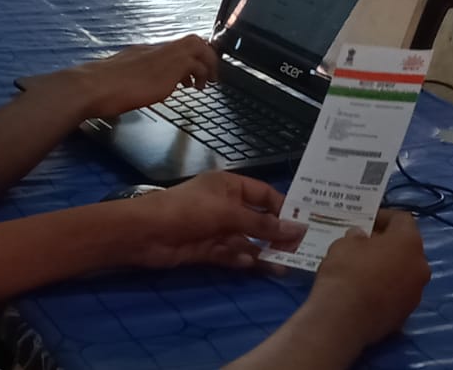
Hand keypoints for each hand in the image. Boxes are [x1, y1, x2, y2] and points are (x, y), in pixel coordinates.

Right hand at [23, 35, 218, 117]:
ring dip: (208, 65)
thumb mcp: (117, 80)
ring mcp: (163, 57)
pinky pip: (197, 64)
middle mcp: (156, 49)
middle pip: (192, 40)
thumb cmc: (98, 88)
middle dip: (205, 55)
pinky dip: (201, 74)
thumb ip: (128, 79)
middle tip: (208, 74)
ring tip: (205, 83)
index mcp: (143, 52)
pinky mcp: (169, 68)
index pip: (173, 47)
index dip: (187, 56)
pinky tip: (194, 89)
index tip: (190, 71)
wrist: (93, 86)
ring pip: (199, 47)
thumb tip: (128, 89)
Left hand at [120, 171, 305, 269]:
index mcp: (230, 186)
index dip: (285, 208)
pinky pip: (232, 254)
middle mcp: (225, 205)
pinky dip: (243, 260)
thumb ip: (263, 224)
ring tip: (286, 264)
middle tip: (301, 249)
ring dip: (263, 251)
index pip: (265, 195)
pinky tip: (256, 266)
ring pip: (247, 240)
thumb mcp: (229, 212)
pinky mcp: (207, 249)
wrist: (146, 232)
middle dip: (277, 233)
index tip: (306, 224)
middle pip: (258, 220)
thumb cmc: (189, 210)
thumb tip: (297, 229)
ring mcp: (216, 228)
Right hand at [305, 210, 429, 346]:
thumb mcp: (344, 243)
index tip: (366, 219)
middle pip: (406, 248)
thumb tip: (361, 237)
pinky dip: (384, 290)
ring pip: (404, 273)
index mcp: (410, 242)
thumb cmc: (346, 270)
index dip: (383, 216)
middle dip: (387, 244)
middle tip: (364, 244)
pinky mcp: (405, 315)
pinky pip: (397, 294)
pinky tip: (364, 291)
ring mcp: (416, 294)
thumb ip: (357, 237)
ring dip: (388, 268)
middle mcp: (420, 267)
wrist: (344, 318)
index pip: (402, 219)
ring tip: (362, 269)